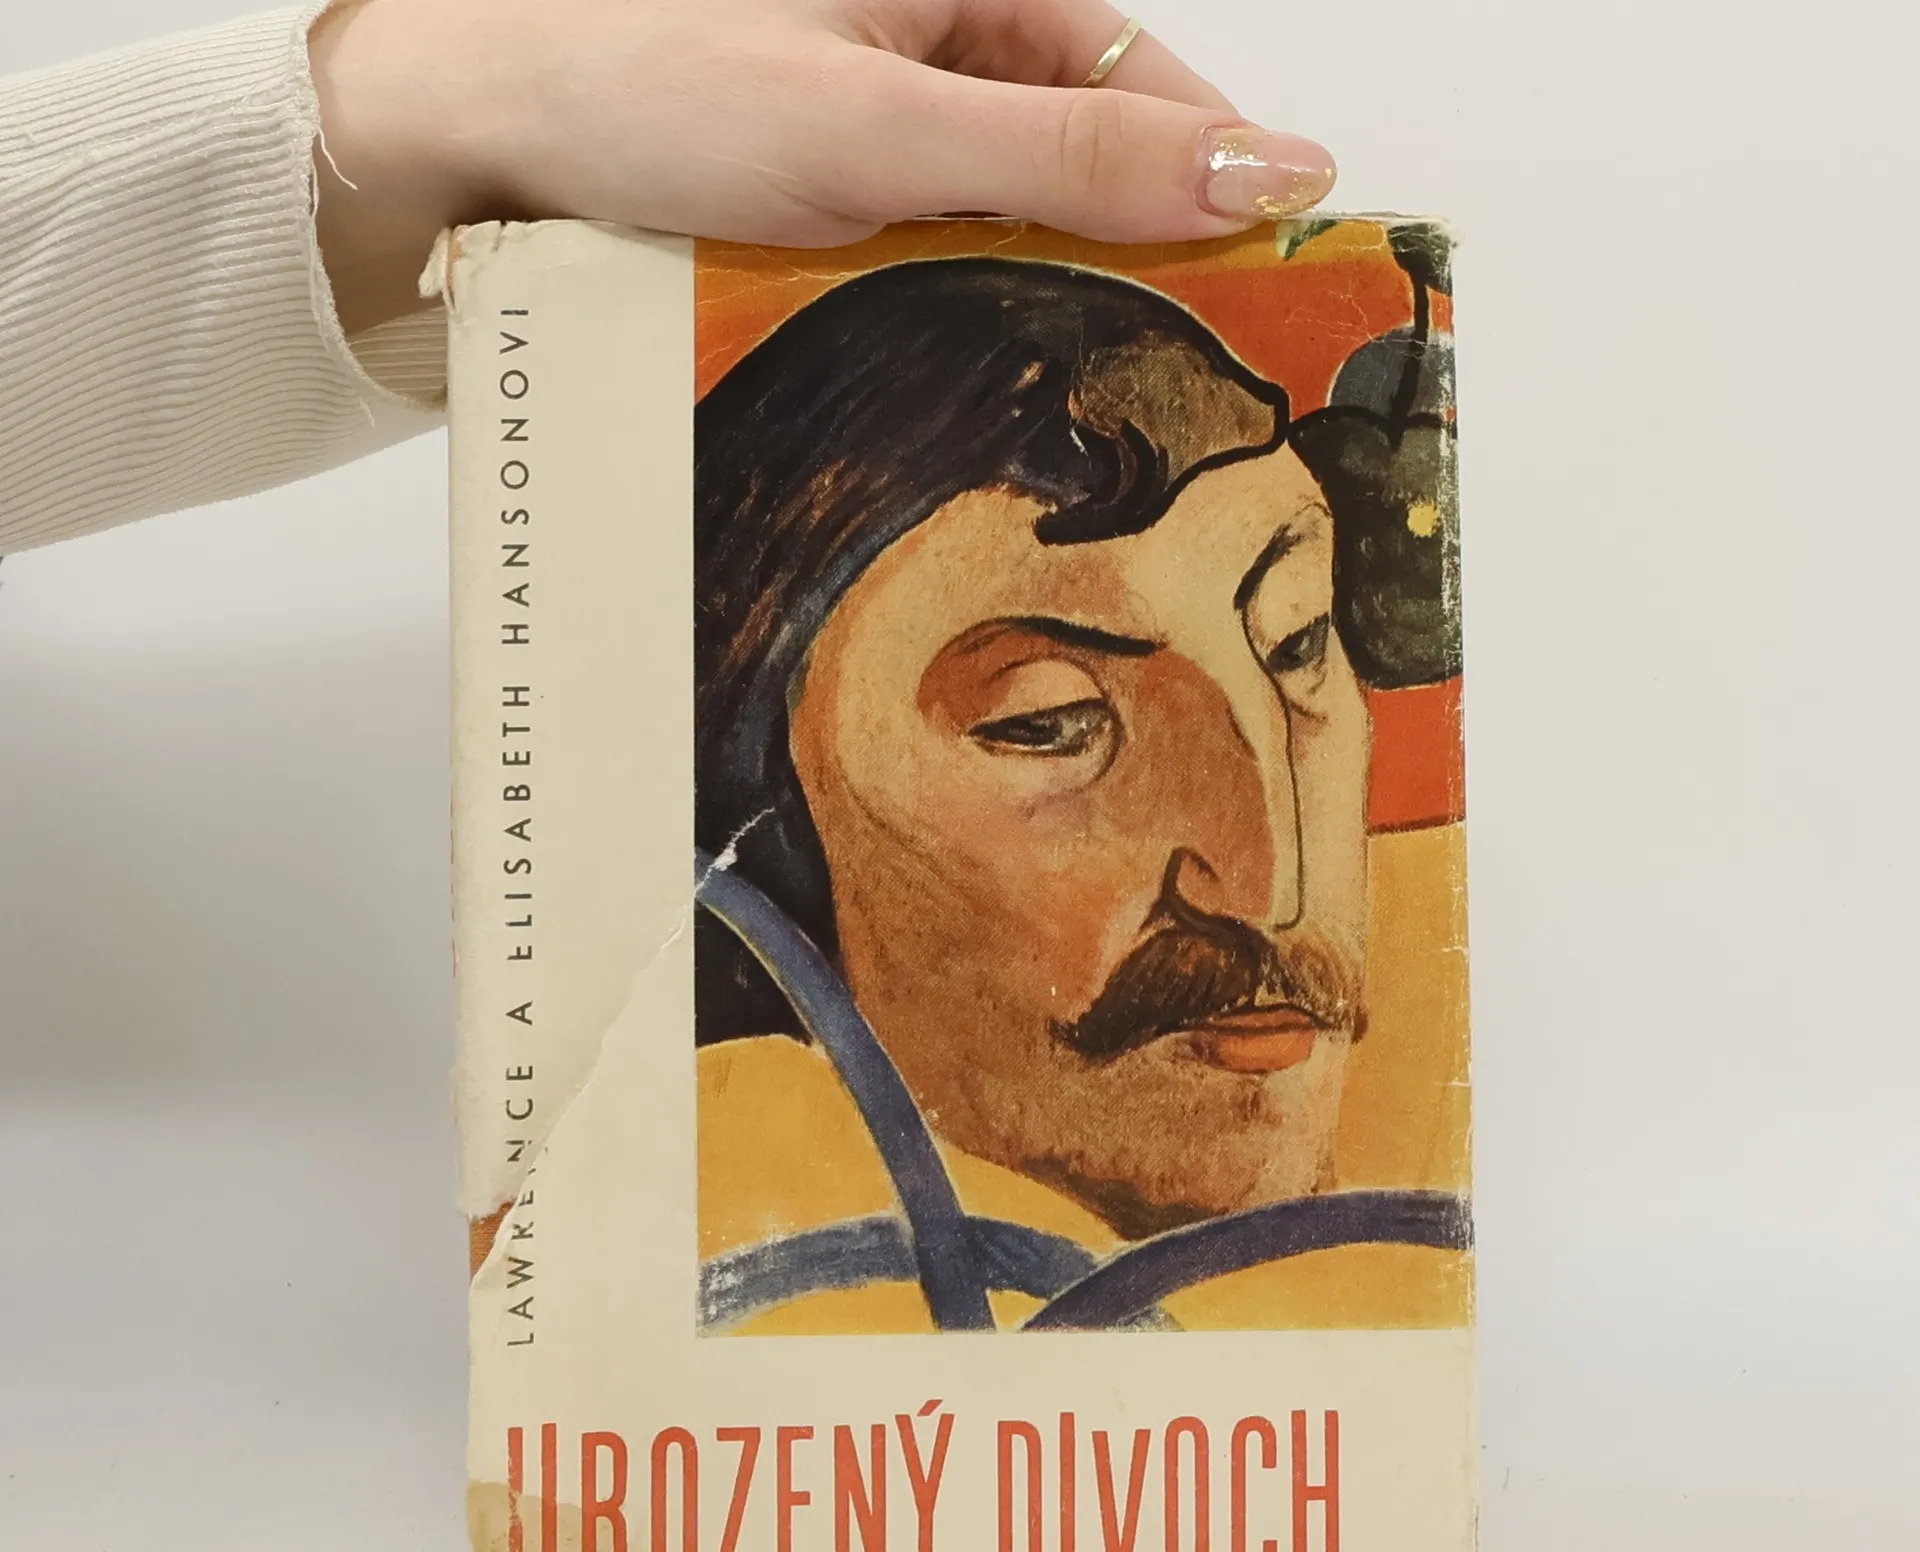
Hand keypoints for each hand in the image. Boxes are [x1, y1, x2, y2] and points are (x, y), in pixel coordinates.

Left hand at [310, 0, 1335, 332]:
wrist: (477, 135)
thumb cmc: (648, 88)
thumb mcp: (882, 126)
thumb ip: (1072, 151)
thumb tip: (1266, 165)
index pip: (1157, 88)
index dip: (1223, 198)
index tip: (1276, 316)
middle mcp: (949, 38)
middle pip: (1098, 160)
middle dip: (1131, 267)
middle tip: (1163, 398)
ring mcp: (897, 118)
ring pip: (1022, 222)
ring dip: (1039, 303)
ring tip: (1067, 403)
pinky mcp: (848, 186)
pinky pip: (944, 251)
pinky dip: (960, 311)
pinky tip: (962, 369)